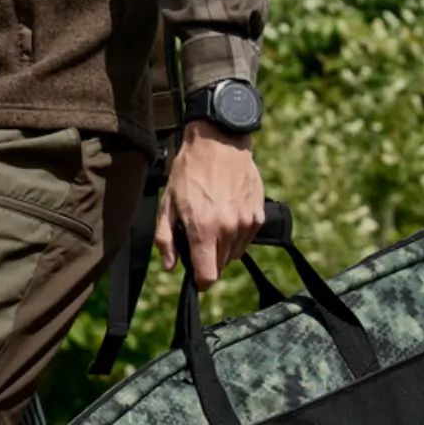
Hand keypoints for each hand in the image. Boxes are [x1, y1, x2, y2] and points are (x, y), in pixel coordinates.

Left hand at [155, 121, 264, 289]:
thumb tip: (170, 267)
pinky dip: (236, 235)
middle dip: (208, 259)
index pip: (208, 276)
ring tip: (212, 222)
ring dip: (223, 247)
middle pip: (220, 266)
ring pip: (234, 254)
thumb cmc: (189, 172)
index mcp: (203, 230)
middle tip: (198, 237)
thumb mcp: (167, 204)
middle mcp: (228, 230)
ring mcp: (245, 223)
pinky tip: (226, 215)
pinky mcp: (257, 216)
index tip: (195, 273)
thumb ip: (166, 240)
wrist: (218, 144)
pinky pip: (246, 239)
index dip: (200, 280)